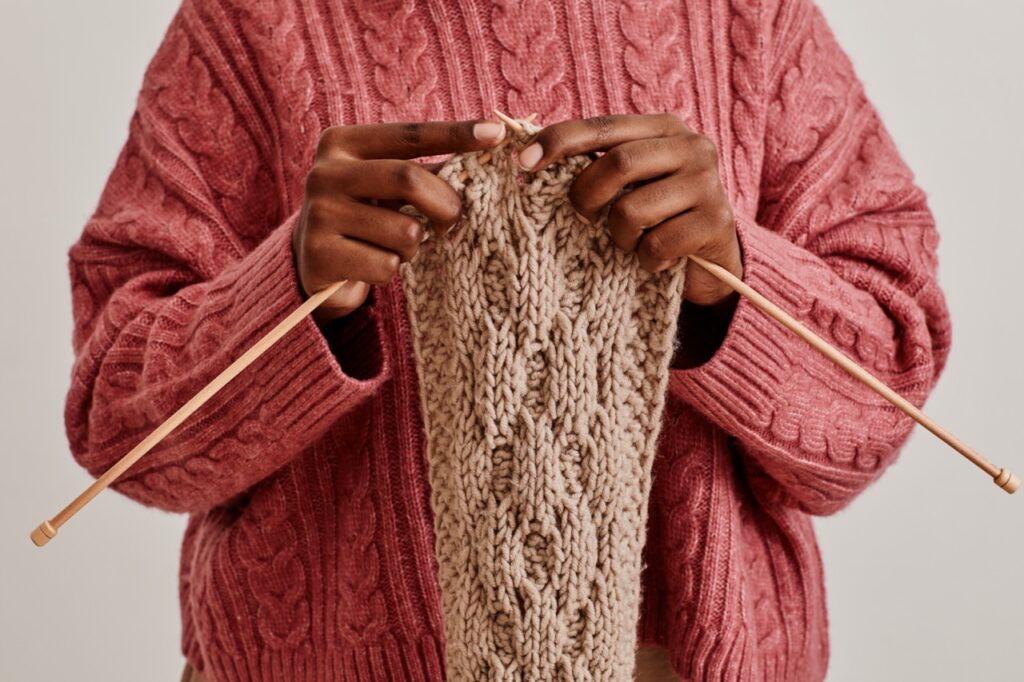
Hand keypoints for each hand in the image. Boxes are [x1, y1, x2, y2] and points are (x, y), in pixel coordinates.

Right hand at [294, 118, 507, 323]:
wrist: (313, 265)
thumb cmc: (364, 216)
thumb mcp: (388, 186)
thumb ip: (426, 170)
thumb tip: (486, 151)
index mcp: (341, 143)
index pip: (409, 134)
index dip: (455, 133)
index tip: (496, 133)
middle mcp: (324, 173)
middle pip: (409, 179)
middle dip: (444, 205)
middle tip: (452, 223)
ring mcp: (318, 214)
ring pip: (404, 231)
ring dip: (414, 246)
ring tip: (393, 247)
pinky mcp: (319, 255)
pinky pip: (386, 265)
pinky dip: (392, 270)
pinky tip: (371, 266)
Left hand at [516, 113, 742, 305]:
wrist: (712, 261)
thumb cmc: (657, 216)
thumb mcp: (629, 183)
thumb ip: (595, 164)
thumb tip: (528, 159)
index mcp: (665, 128)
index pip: (602, 126)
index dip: (559, 140)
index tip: (522, 162)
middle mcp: (693, 147)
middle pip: (619, 163)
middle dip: (586, 195)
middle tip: (582, 217)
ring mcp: (708, 185)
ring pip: (633, 209)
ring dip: (619, 236)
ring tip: (632, 242)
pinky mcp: (715, 224)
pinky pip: (657, 244)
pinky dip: (646, 259)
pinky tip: (658, 260)